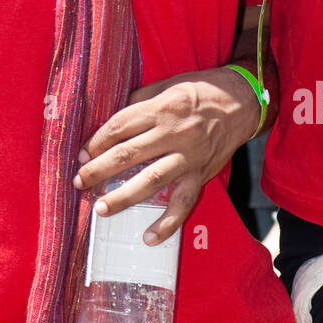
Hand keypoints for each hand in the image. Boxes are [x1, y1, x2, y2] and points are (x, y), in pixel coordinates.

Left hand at [73, 68, 260, 245]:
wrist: (243, 101)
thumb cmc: (200, 90)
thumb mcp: (167, 85)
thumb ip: (140, 101)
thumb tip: (112, 122)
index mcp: (161, 108)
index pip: (119, 126)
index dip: (97, 141)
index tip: (82, 153)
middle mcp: (173, 133)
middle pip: (128, 154)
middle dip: (99, 169)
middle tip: (79, 181)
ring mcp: (188, 157)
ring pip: (150, 181)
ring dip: (123, 197)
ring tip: (101, 208)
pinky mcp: (201, 175)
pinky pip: (183, 204)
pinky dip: (166, 223)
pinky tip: (148, 238)